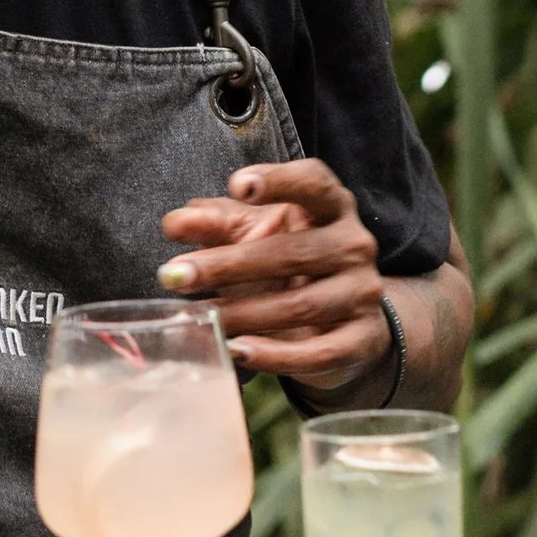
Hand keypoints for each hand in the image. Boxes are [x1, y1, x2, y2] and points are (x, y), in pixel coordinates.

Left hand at [157, 157, 393, 394]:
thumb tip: (174, 222)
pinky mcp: (362, 339)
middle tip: (175, 275)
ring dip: (244, 314)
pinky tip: (237, 351)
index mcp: (330, 207)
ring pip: (302, 304)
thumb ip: (215, 224)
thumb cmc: (289, 262)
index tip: (237, 186)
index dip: (279, 180)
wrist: (343, 317)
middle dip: (228, 264)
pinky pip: (320, 352)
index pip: (314, 182)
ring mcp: (362, 293)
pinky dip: (276, 356)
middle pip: (293, 252)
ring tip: (201, 317)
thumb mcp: (253, 235)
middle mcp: (354, 245)